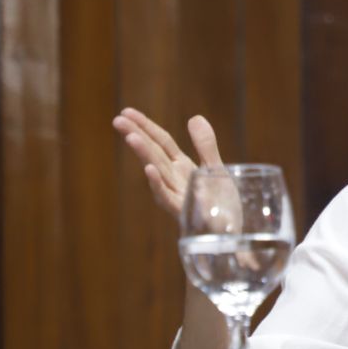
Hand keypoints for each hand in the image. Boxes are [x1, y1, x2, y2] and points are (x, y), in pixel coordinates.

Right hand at [111, 107, 223, 221]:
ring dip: (144, 155)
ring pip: (158, 172)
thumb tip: (193, 117)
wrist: (230, 237)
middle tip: (117, 120)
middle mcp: (175, 179)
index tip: (125, 112)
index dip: (145, 126)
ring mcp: (177, 195)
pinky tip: (149, 170)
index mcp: (182, 167)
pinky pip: (168, 197)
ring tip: (131, 137)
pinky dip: (158, 184)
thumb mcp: (216, 170)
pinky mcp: (185, 212)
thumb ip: (205, 146)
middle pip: (154, 153)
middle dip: (137, 135)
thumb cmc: (221, 207)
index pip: (160, 142)